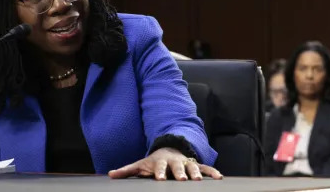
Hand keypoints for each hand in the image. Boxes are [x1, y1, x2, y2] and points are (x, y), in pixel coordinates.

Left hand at [108, 147, 222, 180]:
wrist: (168, 149)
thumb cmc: (153, 162)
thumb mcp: (140, 165)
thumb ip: (126, 170)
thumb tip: (110, 174)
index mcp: (160, 163)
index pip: (159, 168)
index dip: (160, 173)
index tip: (160, 179)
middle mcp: (174, 162)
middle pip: (177, 168)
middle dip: (179, 173)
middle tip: (182, 180)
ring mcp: (185, 163)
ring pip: (192, 167)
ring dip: (196, 173)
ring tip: (199, 180)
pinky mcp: (194, 165)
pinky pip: (204, 167)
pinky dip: (212, 171)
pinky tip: (219, 177)